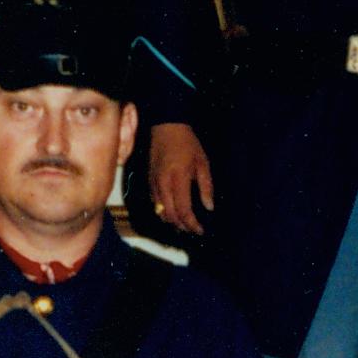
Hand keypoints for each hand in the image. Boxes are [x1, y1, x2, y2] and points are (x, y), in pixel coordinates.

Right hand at [148, 122, 214, 236]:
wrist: (166, 127)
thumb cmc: (187, 144)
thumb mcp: (202, 163)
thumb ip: (206, 187)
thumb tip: (208, 207)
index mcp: (178, 179)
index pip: (183, 210)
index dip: (192, 224)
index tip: (200, 230)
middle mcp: (163, 184)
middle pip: (170, 215)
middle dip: (182, 226)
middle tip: (193, 229)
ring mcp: (154, 183)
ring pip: (160, 212)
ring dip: (172, 221)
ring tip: (184, 224)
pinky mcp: (149, 182)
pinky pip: (155, 204)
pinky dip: (164, 212)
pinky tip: (173, 213)